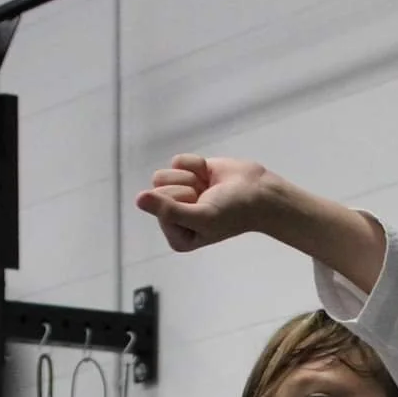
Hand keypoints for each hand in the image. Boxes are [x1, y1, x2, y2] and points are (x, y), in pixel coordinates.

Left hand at [135, 154, 272, 250]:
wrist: (258, 193)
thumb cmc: (233, 212)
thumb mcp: (201, 217)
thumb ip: (168, 211)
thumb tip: (139, 200)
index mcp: (176, 235)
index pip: (157, 207)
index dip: (181, 202)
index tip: (202, 208)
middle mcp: (174, 216)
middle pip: (158, 189)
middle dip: (186, 189)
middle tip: (207, 198)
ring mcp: (179, 194)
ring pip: (164, 175)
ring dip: (190, 177)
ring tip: (208, 188)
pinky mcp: (187, 174)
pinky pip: (178, 161)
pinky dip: (197, 165)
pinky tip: (210, 176)